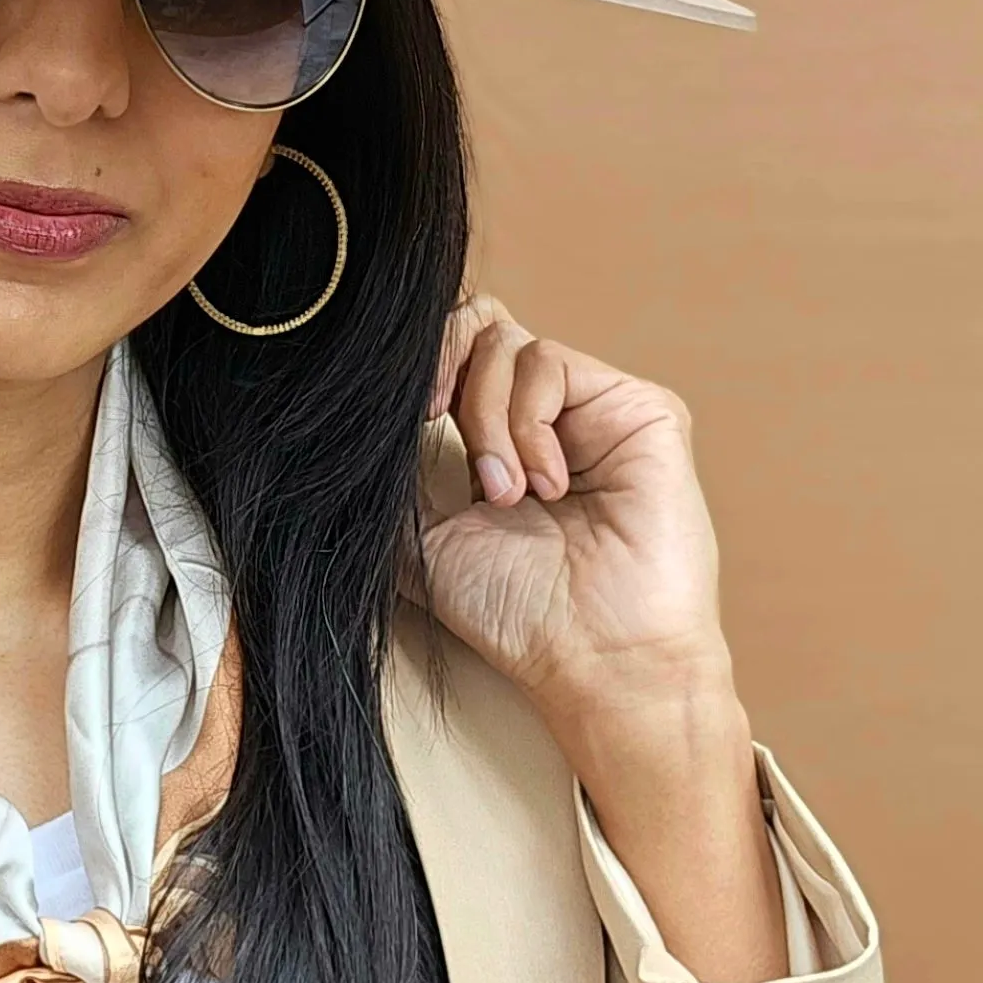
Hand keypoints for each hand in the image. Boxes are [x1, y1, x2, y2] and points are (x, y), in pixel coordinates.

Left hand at [423, 294, 788, 982]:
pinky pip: (551, 365)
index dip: (413, 368)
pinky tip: (541, 486)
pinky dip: (527, 423)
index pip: (449, 354)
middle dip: (440, 367)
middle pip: (478, 322)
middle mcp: (548, 416)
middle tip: (430, 420)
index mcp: (496, 439)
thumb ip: (389, 476)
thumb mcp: (418, 537)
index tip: (392, 420)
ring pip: (508, 344)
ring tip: (502, 495)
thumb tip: (340, 417)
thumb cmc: (515, 613)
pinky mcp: (642, 409)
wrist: (593, 659)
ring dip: (485, 419)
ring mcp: (596, 409)